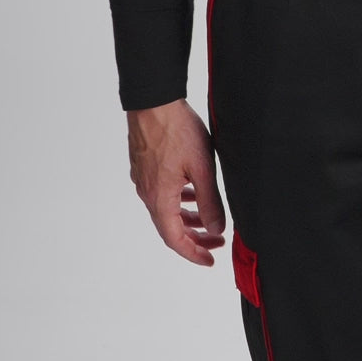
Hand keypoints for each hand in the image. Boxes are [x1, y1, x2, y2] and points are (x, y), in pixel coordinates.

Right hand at [127, 99, 225, 264]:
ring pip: (166, 210)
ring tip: (209, 220)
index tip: (210, 260)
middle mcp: (147, 193)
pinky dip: (179, 201)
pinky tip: (192, 194)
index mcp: (160, 198)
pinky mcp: (145, 166)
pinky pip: (162, 194)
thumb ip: (210, 202)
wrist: (153, 100)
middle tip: (217, 242)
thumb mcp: (203, 169)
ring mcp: (144, 179)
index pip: (175, 240)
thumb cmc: (177, 130)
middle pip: (170, 227)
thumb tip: (216, 228)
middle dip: (195, 238)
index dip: (193, 253)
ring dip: (187, 219)